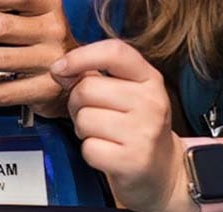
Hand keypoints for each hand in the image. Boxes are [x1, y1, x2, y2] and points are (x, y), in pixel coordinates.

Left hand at [51, 39, 190, 211]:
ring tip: (101, 132)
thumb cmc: (134, 124)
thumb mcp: (125, 90)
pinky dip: (90, 151)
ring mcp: (145, 133)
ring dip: (83, 127)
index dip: (80, 56)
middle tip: (89, 112)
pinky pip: (89, 148)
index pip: (114, 52)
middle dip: (76, 101)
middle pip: (87, 88)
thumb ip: (94, 73)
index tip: (60, 68)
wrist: (163, 170)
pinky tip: (107, 152)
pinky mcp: (134, 162)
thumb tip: (59, 70)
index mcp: (149, 78)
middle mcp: (152, 103)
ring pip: (84, 118)